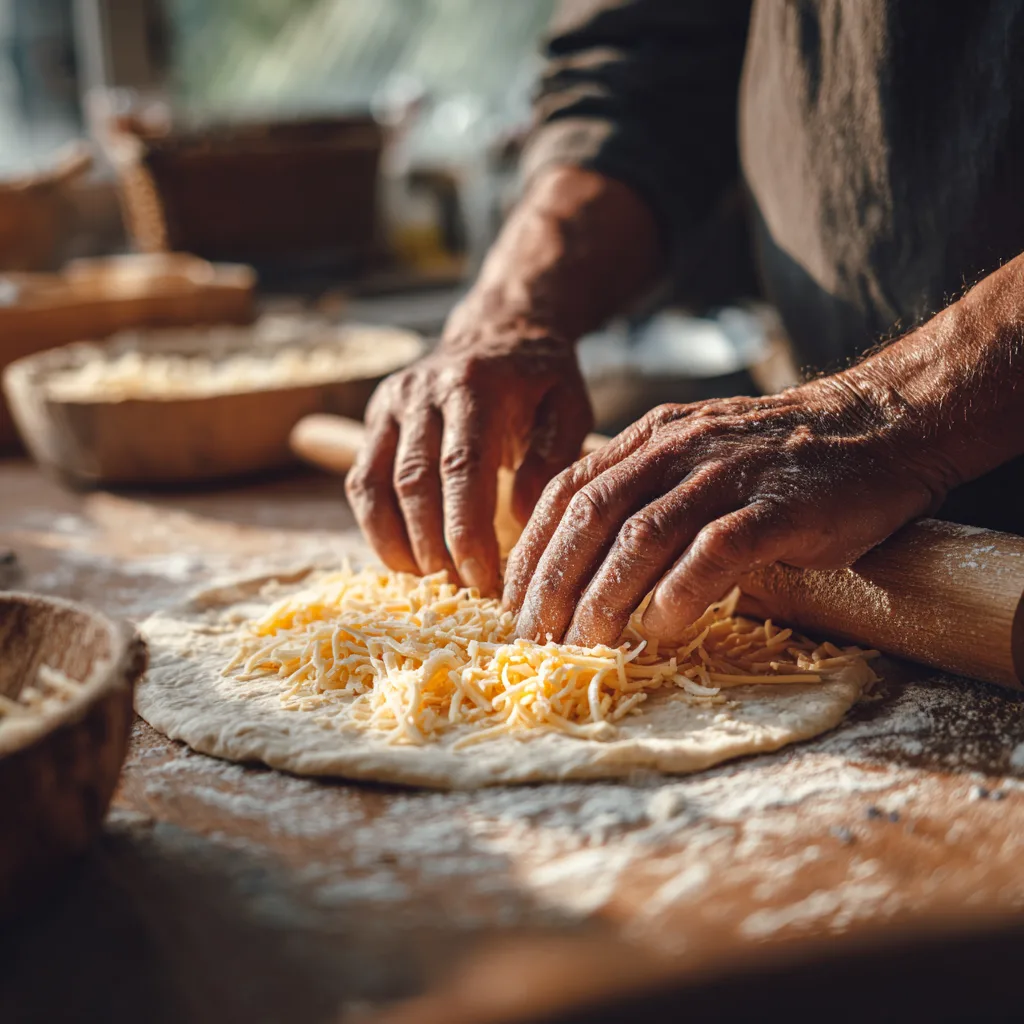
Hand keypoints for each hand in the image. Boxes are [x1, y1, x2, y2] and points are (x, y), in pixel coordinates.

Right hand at [346, 324, 592, 594]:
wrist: (498, 333)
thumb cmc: (540, 381)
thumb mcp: (569, 408)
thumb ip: (552, 459)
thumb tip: (517, 516)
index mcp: (474, 385)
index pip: (462, 467)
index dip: (466, 530)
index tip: (484, 579)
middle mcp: (422, 391)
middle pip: (414, 483)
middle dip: (435, 547)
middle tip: (462, 591)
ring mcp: (390, 405)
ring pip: (376, 486)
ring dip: (400, 544)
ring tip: (431, 583)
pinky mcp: (374, 420)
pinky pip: (362, 483)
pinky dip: (376, 528)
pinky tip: (405, 560)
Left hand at [503, 374, 950, 645]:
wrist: (875, 428)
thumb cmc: (777, 459)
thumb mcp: (695, 455)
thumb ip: (643, 491)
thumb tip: (585, 558)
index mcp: (649, 439)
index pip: (567, 493)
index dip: (532, 552)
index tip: (512, 603)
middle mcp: (677, 449)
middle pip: (591, 518)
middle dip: (553, 583)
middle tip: (534, 638)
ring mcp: (726, 475)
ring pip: (640, 537)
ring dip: (603, 598)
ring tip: (584, 644)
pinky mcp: (776, 507)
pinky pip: (712, 552)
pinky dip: (678, 594)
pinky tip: (661, 629)